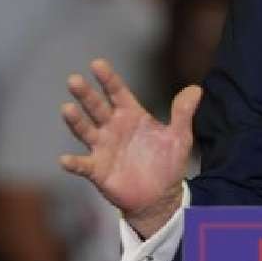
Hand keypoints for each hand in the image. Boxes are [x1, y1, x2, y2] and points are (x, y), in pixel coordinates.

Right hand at [59, 59, 200, 236]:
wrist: (161, 196)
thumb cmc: (167, 162)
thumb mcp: (179, 136)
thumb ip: (183, 113)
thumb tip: (197, 88)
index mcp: (131, 115)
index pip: (117, 92)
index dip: (108, 79)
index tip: (97, 64)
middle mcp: (113, 128)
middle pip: (96, 107)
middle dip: (86, 94)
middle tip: (74, 80)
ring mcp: (103, 148)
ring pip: (86, 131)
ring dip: (76, 121)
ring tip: (67, 108)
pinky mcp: (98, 170)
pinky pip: (83, 165)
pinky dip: (74, 163)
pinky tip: (65, 160)